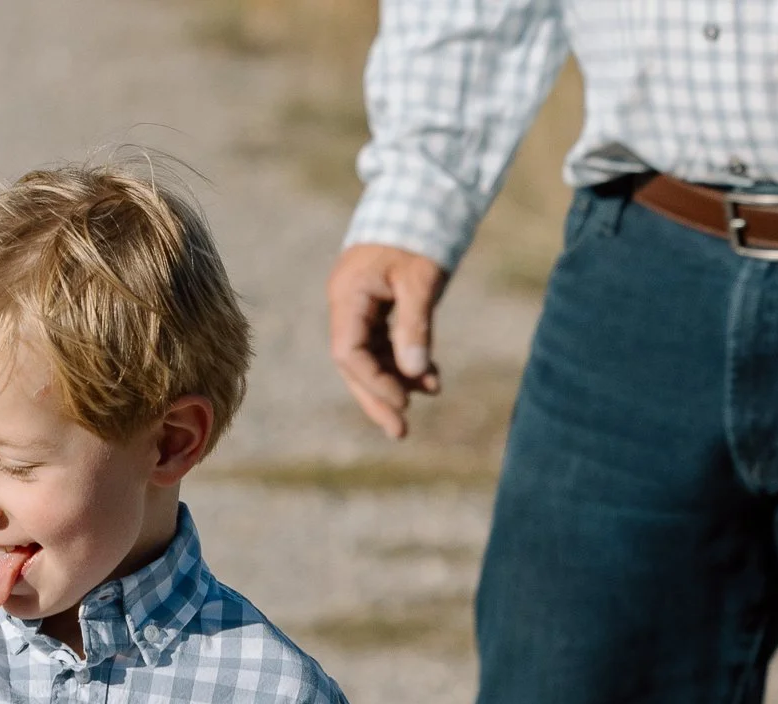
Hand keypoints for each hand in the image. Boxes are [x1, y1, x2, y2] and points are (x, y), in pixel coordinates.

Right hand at [327, 242, 448, 439]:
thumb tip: (415, 372)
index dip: (374, 382)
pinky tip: (430, 377)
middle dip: (377, 399)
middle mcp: (347, 306)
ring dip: (396, 381)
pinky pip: (384, 343)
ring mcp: (359, 307)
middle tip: (400, 432)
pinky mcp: (376, 306)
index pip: (348, 354)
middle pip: (354, 365)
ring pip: (370, 358)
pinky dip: (405, 361)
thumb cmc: (418, 234)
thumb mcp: (421, 280)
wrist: (419, 197)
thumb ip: (415, 326)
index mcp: (348, 297)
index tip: (404, 400)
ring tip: (427, 398)